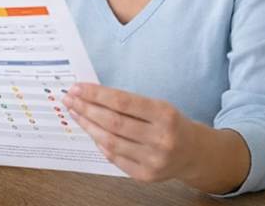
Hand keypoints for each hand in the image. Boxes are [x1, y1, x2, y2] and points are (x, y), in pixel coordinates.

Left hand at [62, 83, 200, 182]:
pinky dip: (100, 144)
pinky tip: (91, 131)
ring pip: (110, 141)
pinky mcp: (146, 175)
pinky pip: (115, 158)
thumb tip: (91, 94)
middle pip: (113, 122)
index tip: (78, 88)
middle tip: (70, 99)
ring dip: (88, 126)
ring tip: (76, 113)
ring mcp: (153, 160)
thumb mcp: (158, 106)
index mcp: (164, 114)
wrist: (194, 153)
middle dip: (87, 108)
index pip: (122, 102)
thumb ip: (128, 102)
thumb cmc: (171, 124)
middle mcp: (160, 138)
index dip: (96, 94)